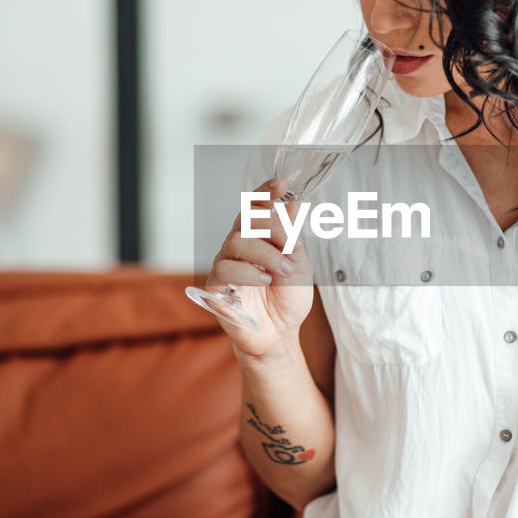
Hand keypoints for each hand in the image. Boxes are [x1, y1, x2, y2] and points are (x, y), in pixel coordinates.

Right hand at [205, 177, 313, 355]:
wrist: (280, 334)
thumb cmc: (288, 299)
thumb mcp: (301, 266)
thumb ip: (294, 237)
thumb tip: (294, 204)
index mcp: (260, 236)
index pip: (257, 206)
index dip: (266, 192)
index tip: (281, 184)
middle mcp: (239, 245)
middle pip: (247, 219)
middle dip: (273, 229)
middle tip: (292, 250)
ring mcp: (226, 263)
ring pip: (236, 240)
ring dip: (265, 253)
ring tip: (283, 271)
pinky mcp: (216, 285)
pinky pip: (225, 268)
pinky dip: (248, 271)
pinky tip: (263, 280)